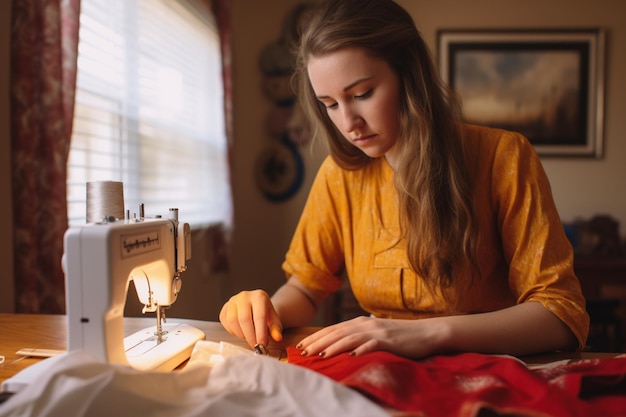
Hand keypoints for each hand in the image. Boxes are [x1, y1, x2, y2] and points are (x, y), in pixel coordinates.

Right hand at [219, 290, 283, 348]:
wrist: (256, 307)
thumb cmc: (266, 314)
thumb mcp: (274, 321)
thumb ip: (276, 330)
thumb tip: (278, 338)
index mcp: (259, 297)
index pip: (259, 316)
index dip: (260, 332)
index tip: (262, 344)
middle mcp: (244, 296)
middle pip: (244, 318)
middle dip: (250, 335)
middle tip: (255, 345)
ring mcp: (232, 301)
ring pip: (232, 321)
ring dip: (241, 334)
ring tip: (248, 337)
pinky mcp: (225, 308)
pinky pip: (225, 322)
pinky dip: (233, 331)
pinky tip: (241, 332)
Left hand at [296, 316, 446, 358]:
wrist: (426, 332)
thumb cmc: (399, 337)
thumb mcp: (375, 334)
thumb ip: (358, 337)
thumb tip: (341, 348)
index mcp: (360, 322)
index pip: (333, 329)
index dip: (316, 337)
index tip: (301, 346)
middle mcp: (366, 324)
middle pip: (337, 333)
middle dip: (318, 342)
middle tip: (302, 352)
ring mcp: (377, 331)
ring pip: (350, 338)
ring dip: (333, 347)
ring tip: (319, 355)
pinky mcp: (389, 340)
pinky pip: (372, 345)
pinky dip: (361, 349)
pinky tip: (351, 356)